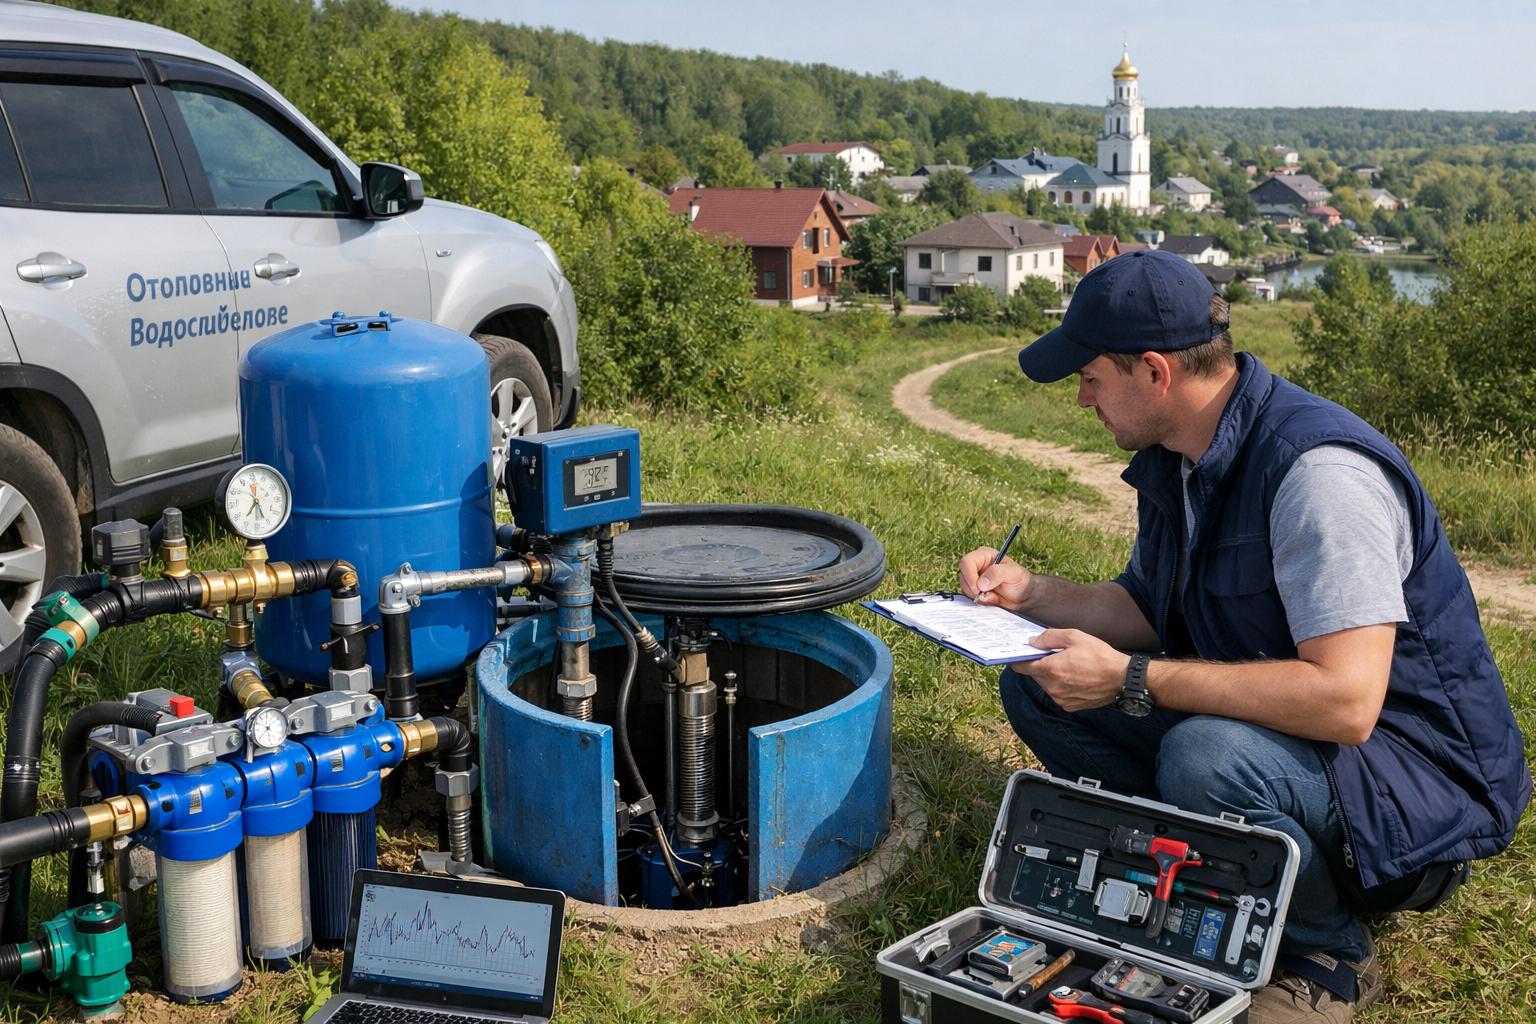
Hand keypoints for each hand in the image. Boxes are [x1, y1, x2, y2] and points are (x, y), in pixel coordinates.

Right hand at [958, 547, 1032, 611]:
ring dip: (977, 596)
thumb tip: (981, 583)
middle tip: (987, 595)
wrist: (1024, 596)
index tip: (978, 588)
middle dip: (973, 589)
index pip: (966, 562)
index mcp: (984, 556)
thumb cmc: (1021, 581)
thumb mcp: (1013, 573)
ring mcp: (975, 579)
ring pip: (964, 588)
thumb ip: (997, 573)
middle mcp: (977, 566)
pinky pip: (969, 597)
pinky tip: (991, 599)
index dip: (969, 576)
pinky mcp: (975, 591)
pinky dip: (979, 601)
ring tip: (993, 596)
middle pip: (963, 577)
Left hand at [1014, 629, 1131, 711]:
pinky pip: (1056, 694)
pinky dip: (1060, 686)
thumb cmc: (1100, 655)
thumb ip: (1049, 637)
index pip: (1022, 666)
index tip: (1019, 653)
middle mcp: (1053, 687)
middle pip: (1034, 675)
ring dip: (1050, 675)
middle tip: (1052, 655)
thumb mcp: (1075, 637)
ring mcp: (1061, 699)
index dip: (1018, 659)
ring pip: (1045, 685)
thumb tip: (1032, 642)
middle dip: (1039, 665)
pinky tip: (1074, 678)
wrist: (1122, 678)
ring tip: (1068, 666)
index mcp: (1052, 669)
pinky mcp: (1069, 706)